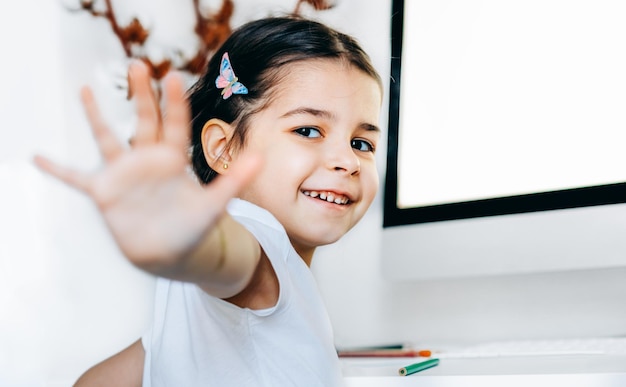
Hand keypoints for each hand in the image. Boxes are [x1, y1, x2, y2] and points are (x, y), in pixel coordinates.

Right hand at [34, 62, 259, 268]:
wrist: (171, 252)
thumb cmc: (193, 227)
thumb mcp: (214, 204)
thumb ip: (234, 180)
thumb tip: (260, 157)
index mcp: (174, 160)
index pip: (174, 125)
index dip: (174, 103)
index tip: (172, 76)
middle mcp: (148, 161)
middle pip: (143, 122)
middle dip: (141, 95)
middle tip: (138, 65)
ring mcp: (124, 175)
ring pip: (108, 139)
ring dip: (97, 116)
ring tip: (86, 90)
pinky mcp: (104, 194)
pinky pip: (76, 179)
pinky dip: (58, 170)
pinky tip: (37, 158)